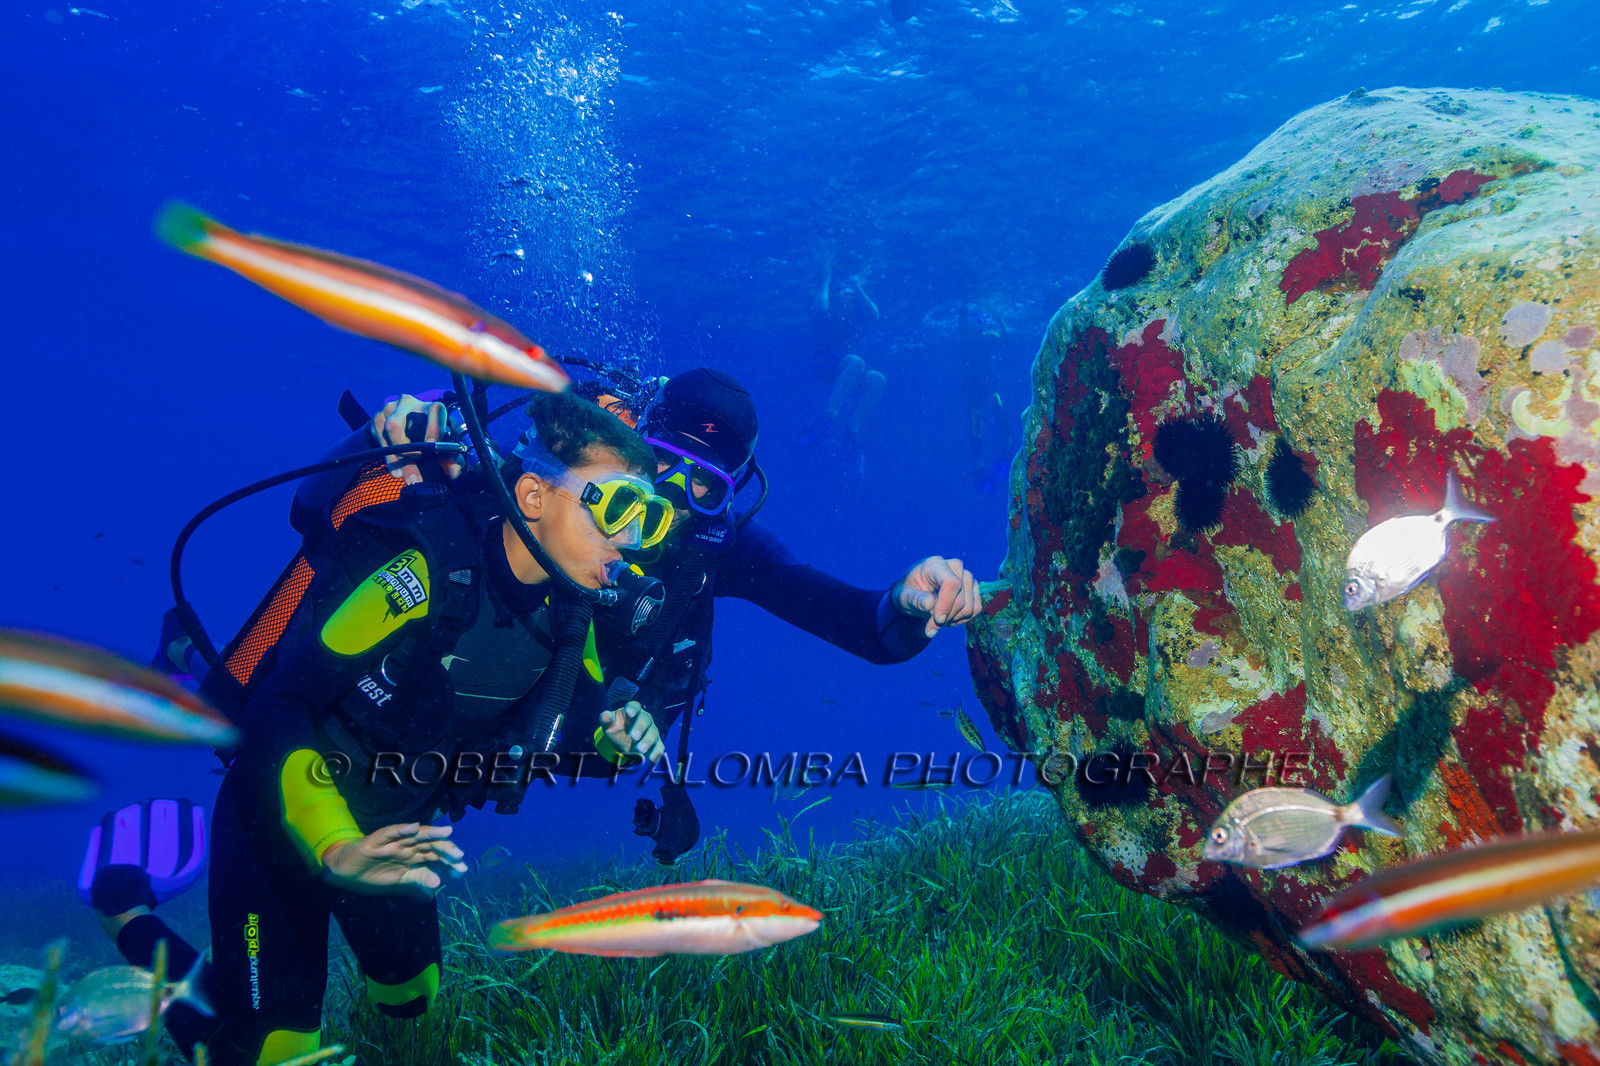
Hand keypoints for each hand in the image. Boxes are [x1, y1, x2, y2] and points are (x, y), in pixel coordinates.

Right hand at [321, 822, 466, 896]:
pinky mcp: (375, 841)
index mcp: (412, 855)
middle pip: (428, 844)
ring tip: (446, 832)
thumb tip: (438, 883)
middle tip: (458, 854)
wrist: (346, 872)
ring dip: (430, 833)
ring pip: (414, 835)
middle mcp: (406, 846)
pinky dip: (401, 829)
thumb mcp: (400, 880)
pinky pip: (389, 833)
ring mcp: (392, 842)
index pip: (434, 855)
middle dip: (444, 848)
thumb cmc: (375, 873)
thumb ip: (418, 879)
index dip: (448, 861)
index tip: (462, 868)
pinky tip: (412, 827)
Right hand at [372, 395, 463, 484]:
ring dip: (397, 458)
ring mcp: (391, 408)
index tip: (432, 444)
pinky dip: (389, 458)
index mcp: (430, 406)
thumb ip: (451, 458)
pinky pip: (381, 438)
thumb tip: (453, 472)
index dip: (433, 428)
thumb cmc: (429, 434)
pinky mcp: (378, 417)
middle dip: (409, 453)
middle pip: (406, 425)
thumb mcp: (442, 443)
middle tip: (415, 476)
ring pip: (390, 431)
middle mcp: (410, 403)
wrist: (404, 421)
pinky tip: (396, 470)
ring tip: (404, 476)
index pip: (434, 411)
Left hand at [600, 701, 665, 763]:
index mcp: (632, 711)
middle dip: (640, 728)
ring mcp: (651, 731)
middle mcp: (644, 719)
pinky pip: (659, 746)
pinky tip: (652, 759)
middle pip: (645, 720)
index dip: (632, 709)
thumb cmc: (616, 730)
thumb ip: (606, 720)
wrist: (623, 743)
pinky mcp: (656, 743)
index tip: (629, 712)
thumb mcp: (609, 725)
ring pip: (653, 733)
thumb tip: (605, 715)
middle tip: (633, 736)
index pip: (634, 706)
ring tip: (640, 749)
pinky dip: (656, 752)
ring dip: (647, 741)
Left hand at [892, 556, 983, 637]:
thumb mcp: (903, 597)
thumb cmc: (908, 592)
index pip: (952, 583)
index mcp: (935, 565)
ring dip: (953, 620)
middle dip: (946, 618)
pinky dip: (962, 619)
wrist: (914, 591)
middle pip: (961, 599)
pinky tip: (948, 618)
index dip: (947, 604)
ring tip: (938, 620)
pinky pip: (975, 609)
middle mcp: (955, 567)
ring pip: (970, 607)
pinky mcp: (973, 588)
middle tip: (931, 626)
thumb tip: (930, 604)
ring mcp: (966, 577)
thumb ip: (914, 599)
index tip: (937, 620)